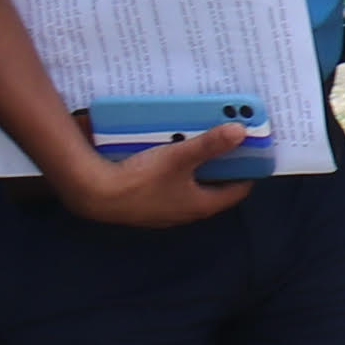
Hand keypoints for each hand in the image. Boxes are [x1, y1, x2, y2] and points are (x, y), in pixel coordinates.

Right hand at [48, 124, 254, 228]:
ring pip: (187, 187)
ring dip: (194, 168)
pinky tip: (163, 156)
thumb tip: (240, 132)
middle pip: (212, 187)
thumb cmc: (139, 179)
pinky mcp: (143, 205)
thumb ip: (210, 144)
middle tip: (225, 145)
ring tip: (195, 145)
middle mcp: (184, 212)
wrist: (93, 194)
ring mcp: (163, 210)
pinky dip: (171, 172)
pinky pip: (166, 187)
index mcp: (201, 205)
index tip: (251, 153)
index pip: (236, 190)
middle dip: (219, 166)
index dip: (246, 171)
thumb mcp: (179, 157)